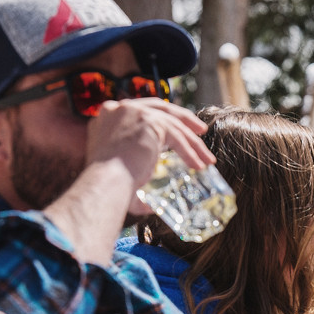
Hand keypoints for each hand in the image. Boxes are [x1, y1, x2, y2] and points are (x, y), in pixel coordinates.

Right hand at [44, 98, 214, 265]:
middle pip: (160, 108)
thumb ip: (135, 176)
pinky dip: (190, 152)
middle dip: (183, 119)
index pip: (141, 110)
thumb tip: (150, 204)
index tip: (177, 128)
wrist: (106, 182)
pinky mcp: (150, 121)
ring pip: (173, 125)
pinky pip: (177, 137)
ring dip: (193, 143)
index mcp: (108, 116)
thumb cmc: (110, 187)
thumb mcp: (120, 172)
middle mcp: (120, 109)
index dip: (162, 118)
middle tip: (200, 131)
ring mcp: (135, 112)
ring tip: (207, 159)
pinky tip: (198, 165)